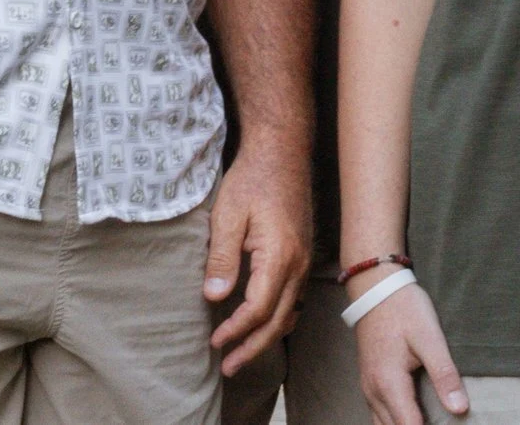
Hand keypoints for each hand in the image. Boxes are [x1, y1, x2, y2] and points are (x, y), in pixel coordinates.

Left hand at [203, 135, 312, 374]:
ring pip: (290, 312)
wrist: (282, 151)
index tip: (215, 341)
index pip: (258, 308)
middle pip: (278, 320)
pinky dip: (279, 318)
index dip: (236, 330)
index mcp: (279, 255)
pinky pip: (295, 297)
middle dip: (253, 347)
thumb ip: (222, 258)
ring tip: (243, 354)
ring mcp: (304, 259)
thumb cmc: (252, 179)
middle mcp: (298, 263)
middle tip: (229, 367)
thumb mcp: (228, 215)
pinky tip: (265, 324)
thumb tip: (214, 297)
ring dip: (267, 337)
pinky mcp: (302, 254)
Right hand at [355, 282, 465, 424]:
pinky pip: (380, 414)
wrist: (376, 288)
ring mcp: (368, 388)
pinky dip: (396, 420)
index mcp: (389, 384)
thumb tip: (459, 409)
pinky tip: (414, 415)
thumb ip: (444, 374)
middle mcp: (374, 392)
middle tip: (444, 421)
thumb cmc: (404, 309)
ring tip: (433, 420)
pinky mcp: (369, 382)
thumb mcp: (430, 337)